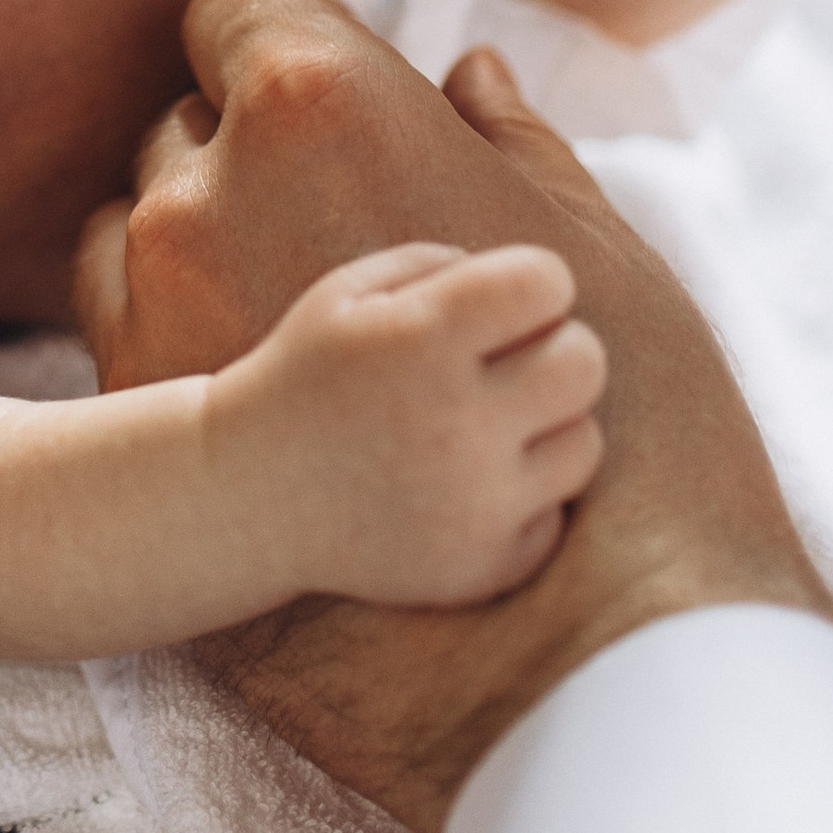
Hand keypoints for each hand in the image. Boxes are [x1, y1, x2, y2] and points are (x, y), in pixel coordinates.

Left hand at [107, 0, 832, 832]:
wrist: (541, 633)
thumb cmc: (594, 414)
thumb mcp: (586, 246)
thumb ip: (509, 141)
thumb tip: (463, 74)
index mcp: (317, 103)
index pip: (240, 0)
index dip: (286, 34)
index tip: (329, 85)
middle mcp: (207, 180)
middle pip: (189, 114)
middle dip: (250, 148)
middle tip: (338, 223)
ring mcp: (153, 293)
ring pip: (145, 217)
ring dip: (205, 239)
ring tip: (302, 315)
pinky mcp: (128, 397)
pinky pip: (121, 315)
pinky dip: (175, 326)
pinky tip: (261, 379)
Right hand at [210, 238, 604, 609]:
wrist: (247, 497)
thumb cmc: (308, 377)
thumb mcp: (348, 291)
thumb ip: (444, 265)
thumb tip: (538, 287)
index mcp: (420, 338)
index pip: (547, 283)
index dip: (529, 285)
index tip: (496, 305)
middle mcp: (456, 423)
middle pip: (585, 362)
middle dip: (554, 350)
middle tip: (505, 364)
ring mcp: (474, 505)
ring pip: (585, 443)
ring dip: (546, 426)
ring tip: (487, 426)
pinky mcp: (483, 567)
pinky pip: (557, 515)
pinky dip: (523, 497)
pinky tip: (467, 485)